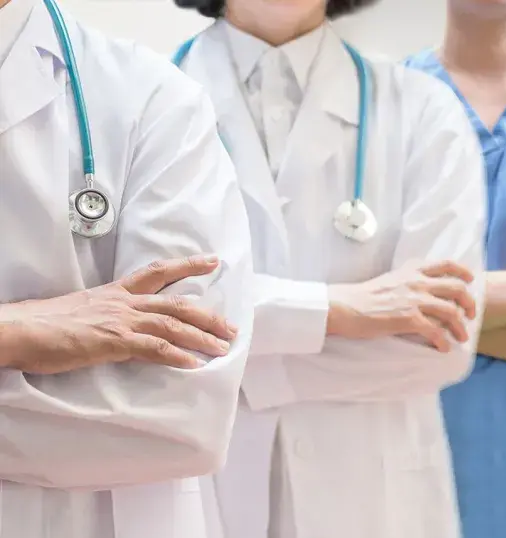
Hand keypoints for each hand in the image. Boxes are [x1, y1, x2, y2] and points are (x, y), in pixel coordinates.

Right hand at [0, 255, 237, 373]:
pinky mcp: (114, 341)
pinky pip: (154, 347)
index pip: (158, 272)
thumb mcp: (84, 311)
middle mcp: (123, 302)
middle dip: (208, 315)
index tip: (212, 260)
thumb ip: (107, 316)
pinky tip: (193, 364)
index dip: (187, 265)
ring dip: (202, 337)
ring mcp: (120, 321)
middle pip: (177, 303)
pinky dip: (177, 356)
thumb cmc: (45, 324)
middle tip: (232, 327)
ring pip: (172, 324)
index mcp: (115, 293)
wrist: (19, 329)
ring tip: (223, 348)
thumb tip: (120, 327)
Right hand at [326, 260, 476, 351]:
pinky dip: (443, 341)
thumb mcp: (393, 279)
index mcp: (413, 270)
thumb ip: (411, 279)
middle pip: (457, 288)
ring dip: (461, 327)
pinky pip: (435, 331)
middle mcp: (417, 282)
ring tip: (461, 337)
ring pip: (451, 311)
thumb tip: (428, 290)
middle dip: (469, 303)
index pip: (446, 264)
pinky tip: (443, 348)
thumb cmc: (366, 296)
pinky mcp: (408, 318)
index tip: (471, 280)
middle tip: (470, 315)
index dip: (463, 272)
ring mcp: (414, 300)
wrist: (345, 306)